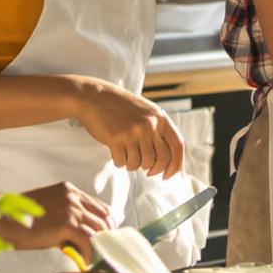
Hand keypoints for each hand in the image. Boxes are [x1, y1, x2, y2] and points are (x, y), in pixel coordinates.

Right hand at [0, 180, 111, 255]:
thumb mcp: (48, 210)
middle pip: (104, 217)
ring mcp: (71, 209)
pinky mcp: (67, 223)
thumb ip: (66, 217)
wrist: (2, 219)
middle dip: (107, 236)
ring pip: (98, 229)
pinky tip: (86, 261)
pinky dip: (90, 253)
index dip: (107, 223)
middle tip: (105, 251)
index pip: (100, 206)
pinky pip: (88, 240)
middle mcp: (73, 197)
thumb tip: (81, 238)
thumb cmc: (20, 219)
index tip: (107, 237)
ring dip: (100, 246)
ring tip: (96, 258)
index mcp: (69, 191)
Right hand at [69, 78, 185, 176]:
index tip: (167, 175)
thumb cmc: (121, 106)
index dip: (176, 164)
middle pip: (160, 159)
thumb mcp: (146, 112)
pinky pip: (122, 162)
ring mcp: (133, 132)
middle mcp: (149, 125)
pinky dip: (119, 162)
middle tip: (146, 171)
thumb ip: (158, 130)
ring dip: (133, 165)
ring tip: (127, 156)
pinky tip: (116, 153)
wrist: (94, 97)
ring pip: (140, 163)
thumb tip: (168, 160)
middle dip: (153, 169)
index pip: (178, 145)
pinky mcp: (116, 139)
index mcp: (160, 117)